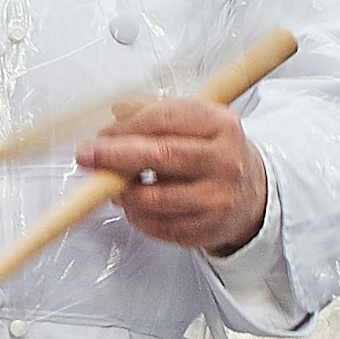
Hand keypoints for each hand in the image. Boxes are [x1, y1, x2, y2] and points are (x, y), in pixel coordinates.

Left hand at [81, 97, 269, 254]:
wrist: (252, 194)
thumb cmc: (214, 154)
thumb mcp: (196, 122)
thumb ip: (156, 110)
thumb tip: (118, 110)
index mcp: (220, 124)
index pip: (166, 119)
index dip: (127, 127)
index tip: (102, 135)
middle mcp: (223, 160)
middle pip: (161, 156)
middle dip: (115, 156)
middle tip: (87, 157)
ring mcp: (218, 197)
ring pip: (155, 198)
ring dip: (124, 193)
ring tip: (113, 187)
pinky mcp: (208, 228)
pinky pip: (160, 226)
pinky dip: (138, 217)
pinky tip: (135, 207)